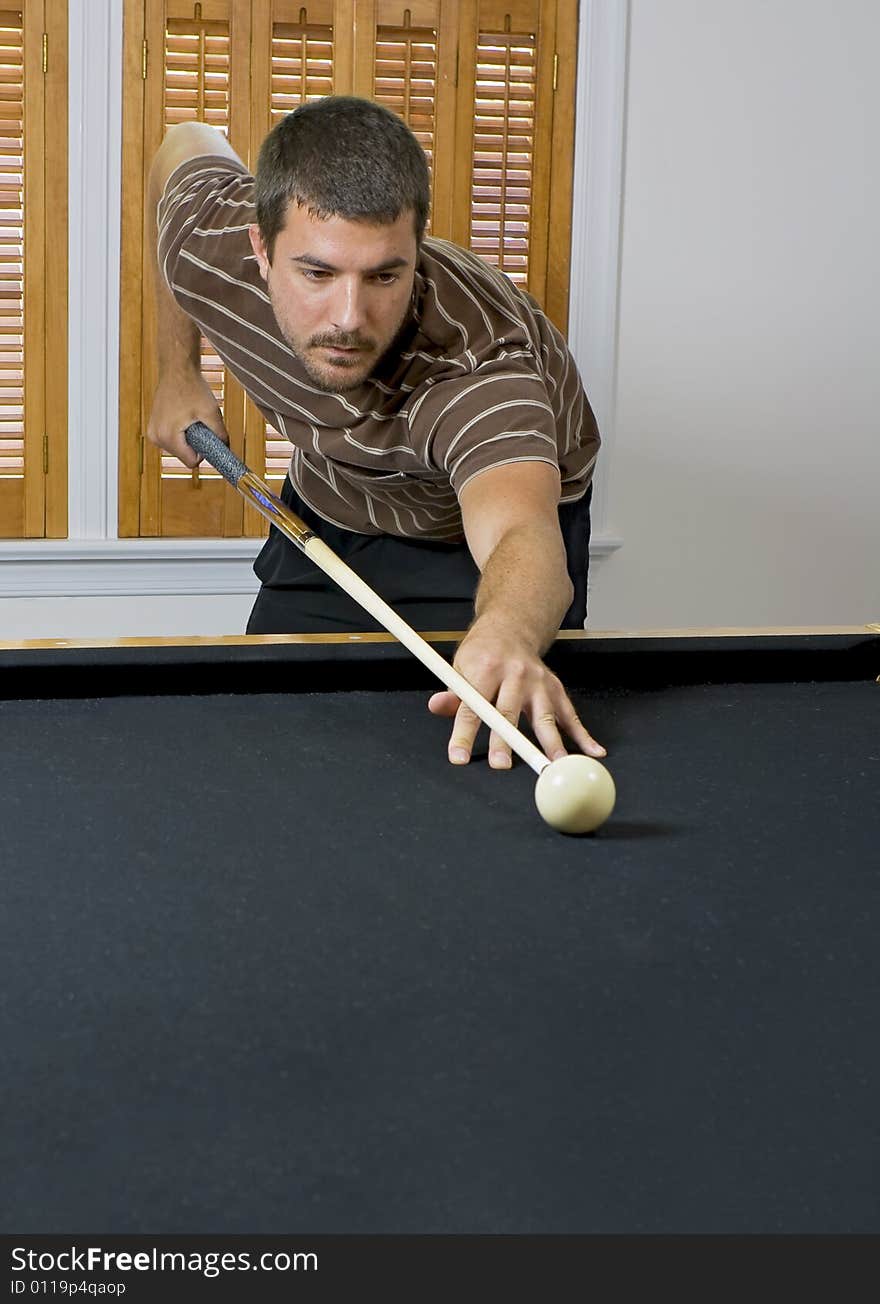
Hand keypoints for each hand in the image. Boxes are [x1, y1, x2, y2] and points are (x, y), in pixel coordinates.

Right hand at [146, 371, 228, 468]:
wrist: (177, 370)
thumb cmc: (191, 388)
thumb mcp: (211, 413)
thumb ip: (220, 435)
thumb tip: (225, 449)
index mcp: (168, 436)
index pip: (191, 462)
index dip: (203, 452)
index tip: (207, 437)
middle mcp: (156, 437)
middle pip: (184, 456)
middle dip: (195, 444)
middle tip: (198, 423)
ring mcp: (153, 433)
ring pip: (178, 449)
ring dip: (187, 438)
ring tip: (189, 417)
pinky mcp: (153, 429)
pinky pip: (172, 441)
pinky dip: (180, 433)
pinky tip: (182, 417)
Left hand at [427, 620, 606, 767]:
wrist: (511, 628)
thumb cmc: (483, 654)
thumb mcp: (460, 667)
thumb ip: (452, 693)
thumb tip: (437, 707)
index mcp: (486, 668)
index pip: (472, 707)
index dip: (463, 734)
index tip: (459, 757)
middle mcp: (515, 674)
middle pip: (508, 712)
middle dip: (505, 741)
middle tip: (502, 765)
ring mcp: (538, 682)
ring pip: (544, 716)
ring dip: (550, 743)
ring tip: (553, 765)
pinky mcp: (555, 688)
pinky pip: (570, 715)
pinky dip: (583, 735)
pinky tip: (593, 751)